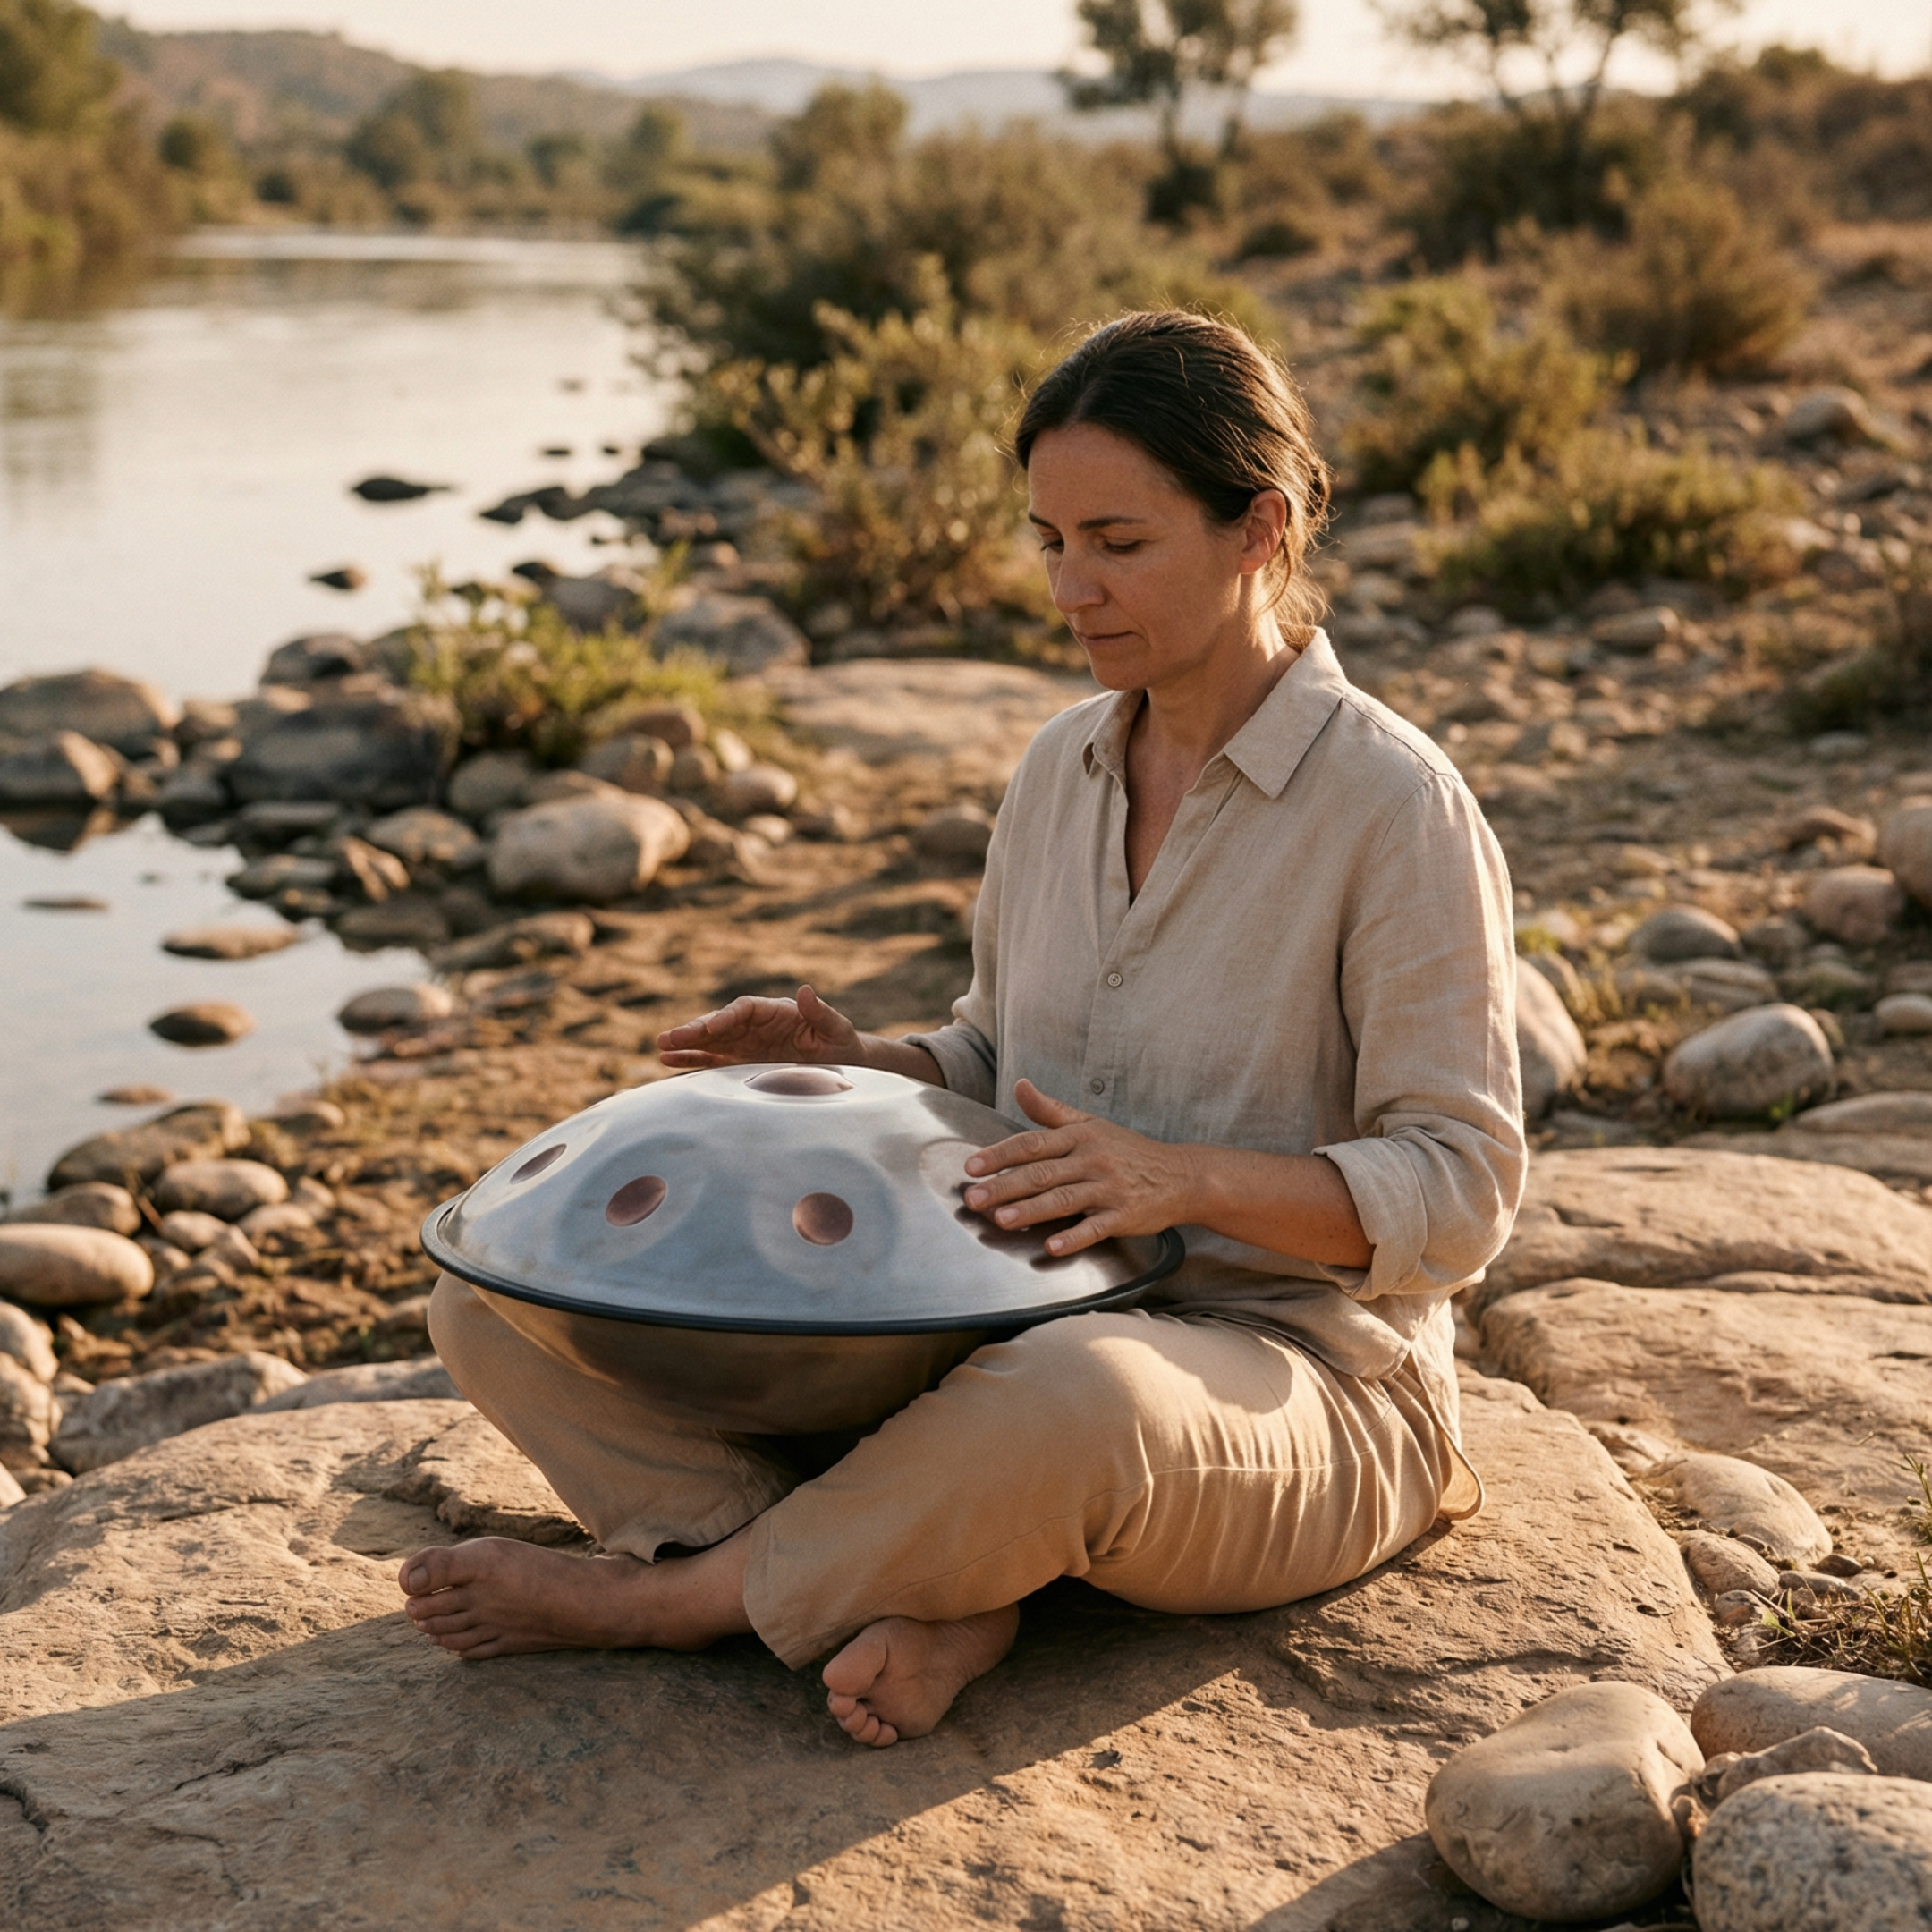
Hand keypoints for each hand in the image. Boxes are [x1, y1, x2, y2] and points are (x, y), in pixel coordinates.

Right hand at [657, 983, 862, 1069]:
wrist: (844, 1065)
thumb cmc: (842, 1044)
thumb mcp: (837, 1029)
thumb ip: (821, 1012)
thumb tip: (806, 990)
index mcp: (776, 1012)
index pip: (745, 1009)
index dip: (726, 1017)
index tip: (711, 1028)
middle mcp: (756, 1025)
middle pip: (721, 1024)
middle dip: (695, 1030)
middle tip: (669, 1038)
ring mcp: (746, 1044)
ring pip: (710, 1041)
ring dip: (686, 1044)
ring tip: (661, 1048)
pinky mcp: (741, 1063)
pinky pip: (712, 1060)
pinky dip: (691, 1060)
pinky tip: (668, 1061)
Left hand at [961, 1078, 1197, 1255]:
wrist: (1182, 1175)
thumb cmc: (1128, 1150)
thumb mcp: (1090, 1124)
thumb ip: (1050, 1110)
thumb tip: (1020, 1085)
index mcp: (1080, 1137)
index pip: (1032, 1144)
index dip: (1000, 1154)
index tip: (972, 1166)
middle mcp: (1092, 1160)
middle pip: (1041, 1173)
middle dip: (1004, 1186)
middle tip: (973, 1198)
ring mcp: (1108, 1189)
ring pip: (1063, 1199)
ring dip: (1031, 1210)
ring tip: (1001, 1220)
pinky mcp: (1124, 1216)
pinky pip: (1095, 1228)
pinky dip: (1074, 1238)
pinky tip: (1052, 1247)